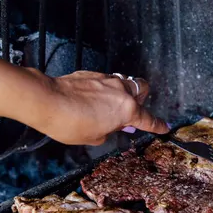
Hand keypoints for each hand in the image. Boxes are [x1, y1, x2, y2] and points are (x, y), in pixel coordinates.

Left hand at [24, 69, 169, 145]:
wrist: (47, 101)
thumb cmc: (70, 123)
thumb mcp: (94, 137)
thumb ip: (109, 130)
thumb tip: (111, 124)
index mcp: (127, 110)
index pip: (147, 119)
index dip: (157, 125)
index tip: (164, 127)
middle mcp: (121, 91)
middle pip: (142, 89)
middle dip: (142, 98)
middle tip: (131, 111)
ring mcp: (106, 79)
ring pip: (124, 82)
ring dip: (122, 93)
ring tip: (108, 106)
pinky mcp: (91, 74)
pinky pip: (105, 81)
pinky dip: (104, 90)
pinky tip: (91, 100)